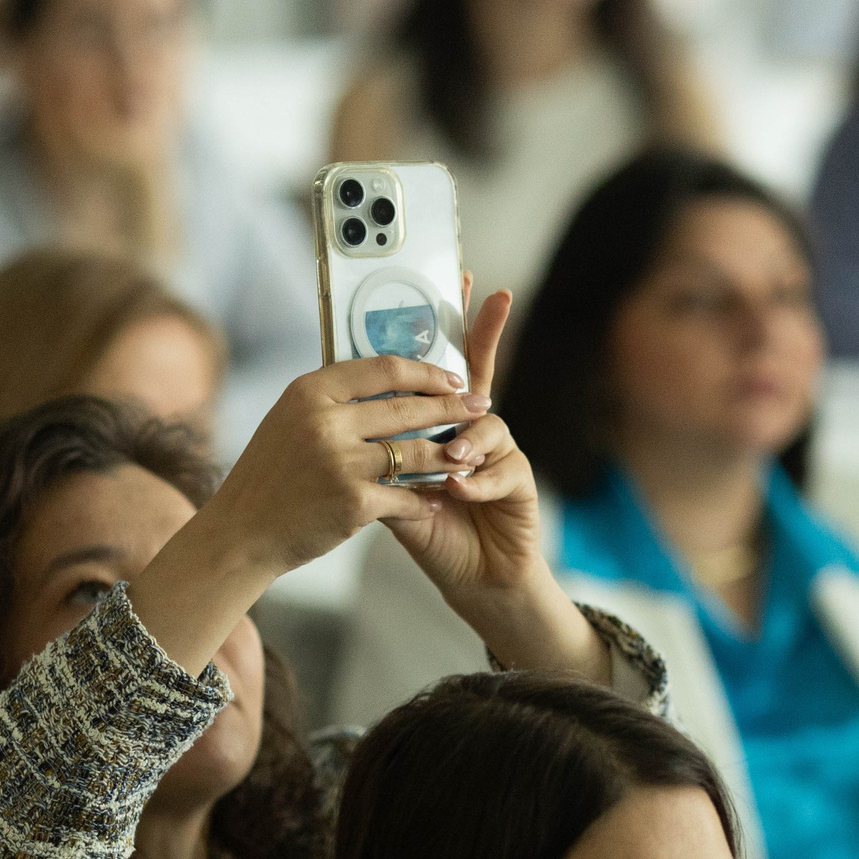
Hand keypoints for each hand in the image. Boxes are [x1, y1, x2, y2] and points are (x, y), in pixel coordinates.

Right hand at [128, 355, 483, 676]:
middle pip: (407, 407)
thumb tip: (386, 378)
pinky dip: (426, 498)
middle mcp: (325, 422)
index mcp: (309, 392)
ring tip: (469, 452)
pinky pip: (407, 496)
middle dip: (452, 407)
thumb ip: (331, 400)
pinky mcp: (353, 503)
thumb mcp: (288, 421)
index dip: (425, 371)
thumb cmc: (268, 476)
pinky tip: (441, 497)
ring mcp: (340, 463)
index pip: (382, 368)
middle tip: (480, 405)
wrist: (241, 534)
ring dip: (448, 453)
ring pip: (415, 452)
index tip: (452, 377)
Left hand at [383, 291, 610, 682]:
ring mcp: (500, 451)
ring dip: (464, 442)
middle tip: (498, 297)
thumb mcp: (392, 490)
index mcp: (441, 424)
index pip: (446, 365)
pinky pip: (501, 468)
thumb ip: (378, 454)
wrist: (470, 580)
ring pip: (487, 424)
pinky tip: (459, 493)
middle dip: (488, 332)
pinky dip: (477, 482)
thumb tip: (338, 416)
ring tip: (448, 464)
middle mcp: (473, 429)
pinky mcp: (520, 480)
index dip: (456, 324)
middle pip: (482, 370)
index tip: (461, 278)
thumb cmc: (430, 531)